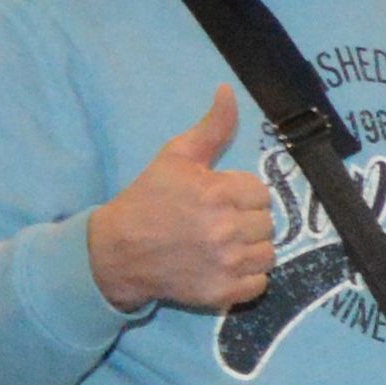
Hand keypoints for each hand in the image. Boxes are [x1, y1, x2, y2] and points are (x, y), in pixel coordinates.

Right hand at [83, 87, 279, 313]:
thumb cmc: (148, 200)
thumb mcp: (176, 157)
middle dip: (246, 220)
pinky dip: (247, 278)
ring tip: (221, 245)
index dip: (240, 195)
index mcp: (217, 192)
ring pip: (268, 254)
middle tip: (216, 222)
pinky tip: (223, 267)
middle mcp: (225, 229)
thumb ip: (211, 127)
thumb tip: (228, 91)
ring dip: (250, 249)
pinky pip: (260, 284)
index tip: (217, 199)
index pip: (260, 192)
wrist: (118, 251)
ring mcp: (225, 263)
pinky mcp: (223, 293)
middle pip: (267, 223)